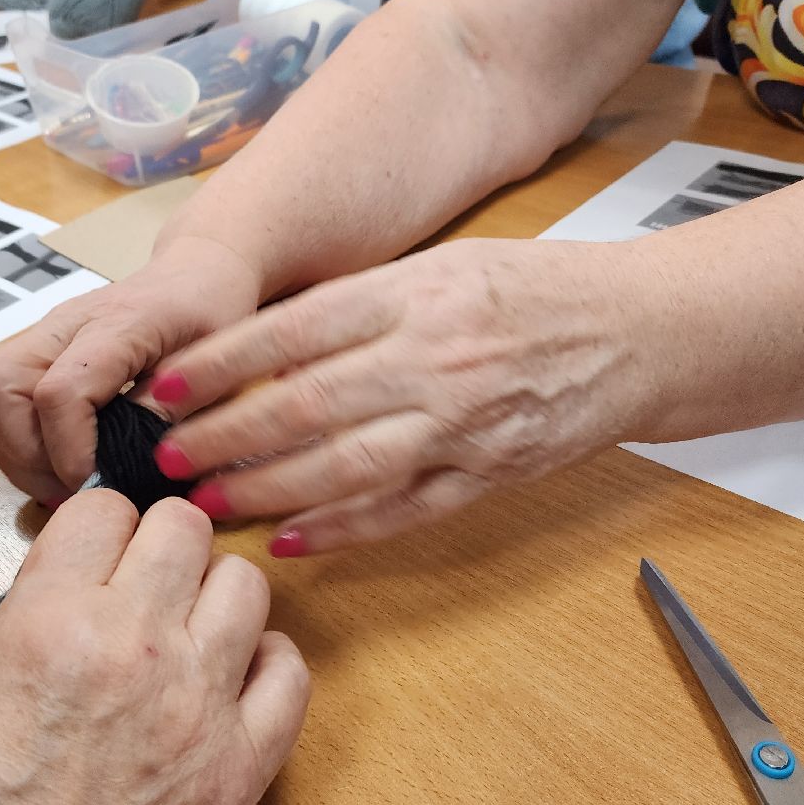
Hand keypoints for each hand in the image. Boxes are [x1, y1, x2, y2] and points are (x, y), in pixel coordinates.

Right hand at [0, 235, 261, 505]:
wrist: (197, 273)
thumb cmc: (212, 316)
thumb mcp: (215, 368)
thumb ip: (170, 414)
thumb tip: (127, 466)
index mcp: (118, 323)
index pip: (60, 391)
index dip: (69, 451)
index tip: (96, 484)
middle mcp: (66, 322)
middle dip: (24, 455)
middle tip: (69, 491)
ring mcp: (43, 332)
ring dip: (13, 451)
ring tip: (60, 482)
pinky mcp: (35, 347)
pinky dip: (14, 438)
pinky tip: (54, 461)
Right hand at [0, 491, 310, 804]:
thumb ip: (27, 631)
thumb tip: (70, 601)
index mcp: (48, 624)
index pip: (104, 510)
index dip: (98, 529)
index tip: (97, 552)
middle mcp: (132, 648)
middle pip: (183, 528)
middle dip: (161, 545)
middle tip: (145, 582)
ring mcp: (197, 707)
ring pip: (245, 583)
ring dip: (215, 596)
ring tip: (188, 629)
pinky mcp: (241, 770)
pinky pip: (290, 673)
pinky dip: (267, 664)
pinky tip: (231, 682)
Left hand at [144, 238, 664, 555]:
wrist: (639, 332)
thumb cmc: (534, 289)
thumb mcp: (442, 265)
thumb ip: (360, 304)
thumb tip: (265, 344)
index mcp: (415, 295)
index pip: (293, 331)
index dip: (219, 363)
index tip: (164, 386)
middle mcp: (433, 360)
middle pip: (305, 405)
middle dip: (224, 435)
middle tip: (165, 457)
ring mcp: (463, 425)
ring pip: (344, 466)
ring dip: (266, 489)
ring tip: (207, 501)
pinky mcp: (488, 476)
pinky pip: (401, 512)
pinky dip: (341, 530)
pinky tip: (288, 539)